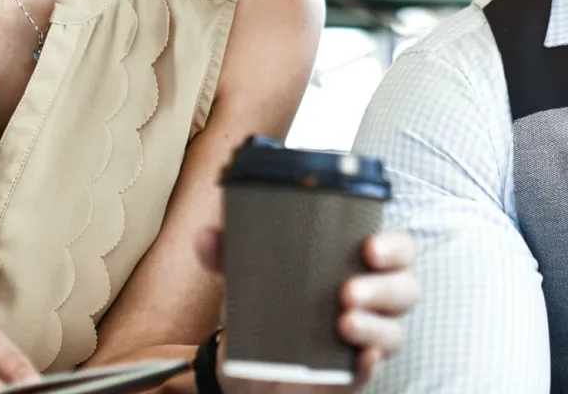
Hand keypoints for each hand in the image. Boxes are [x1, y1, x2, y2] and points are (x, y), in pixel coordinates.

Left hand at [196, 228, 418, 392]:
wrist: (245, 361)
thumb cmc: (262, 301)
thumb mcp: (245, 272)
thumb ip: (227, 252)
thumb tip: (205, 236)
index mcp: (351, 262)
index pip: (395, 250)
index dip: (394, 247)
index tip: (370, 246)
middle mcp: (368, 298)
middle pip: (405, 289)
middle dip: (384, 288)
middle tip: (348, 290)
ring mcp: (363, 338)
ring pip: (393, 332)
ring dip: (374, 326)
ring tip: (343, 321)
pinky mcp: (349, 375)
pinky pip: (369, 373)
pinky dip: (367, 365)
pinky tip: (358, 359)